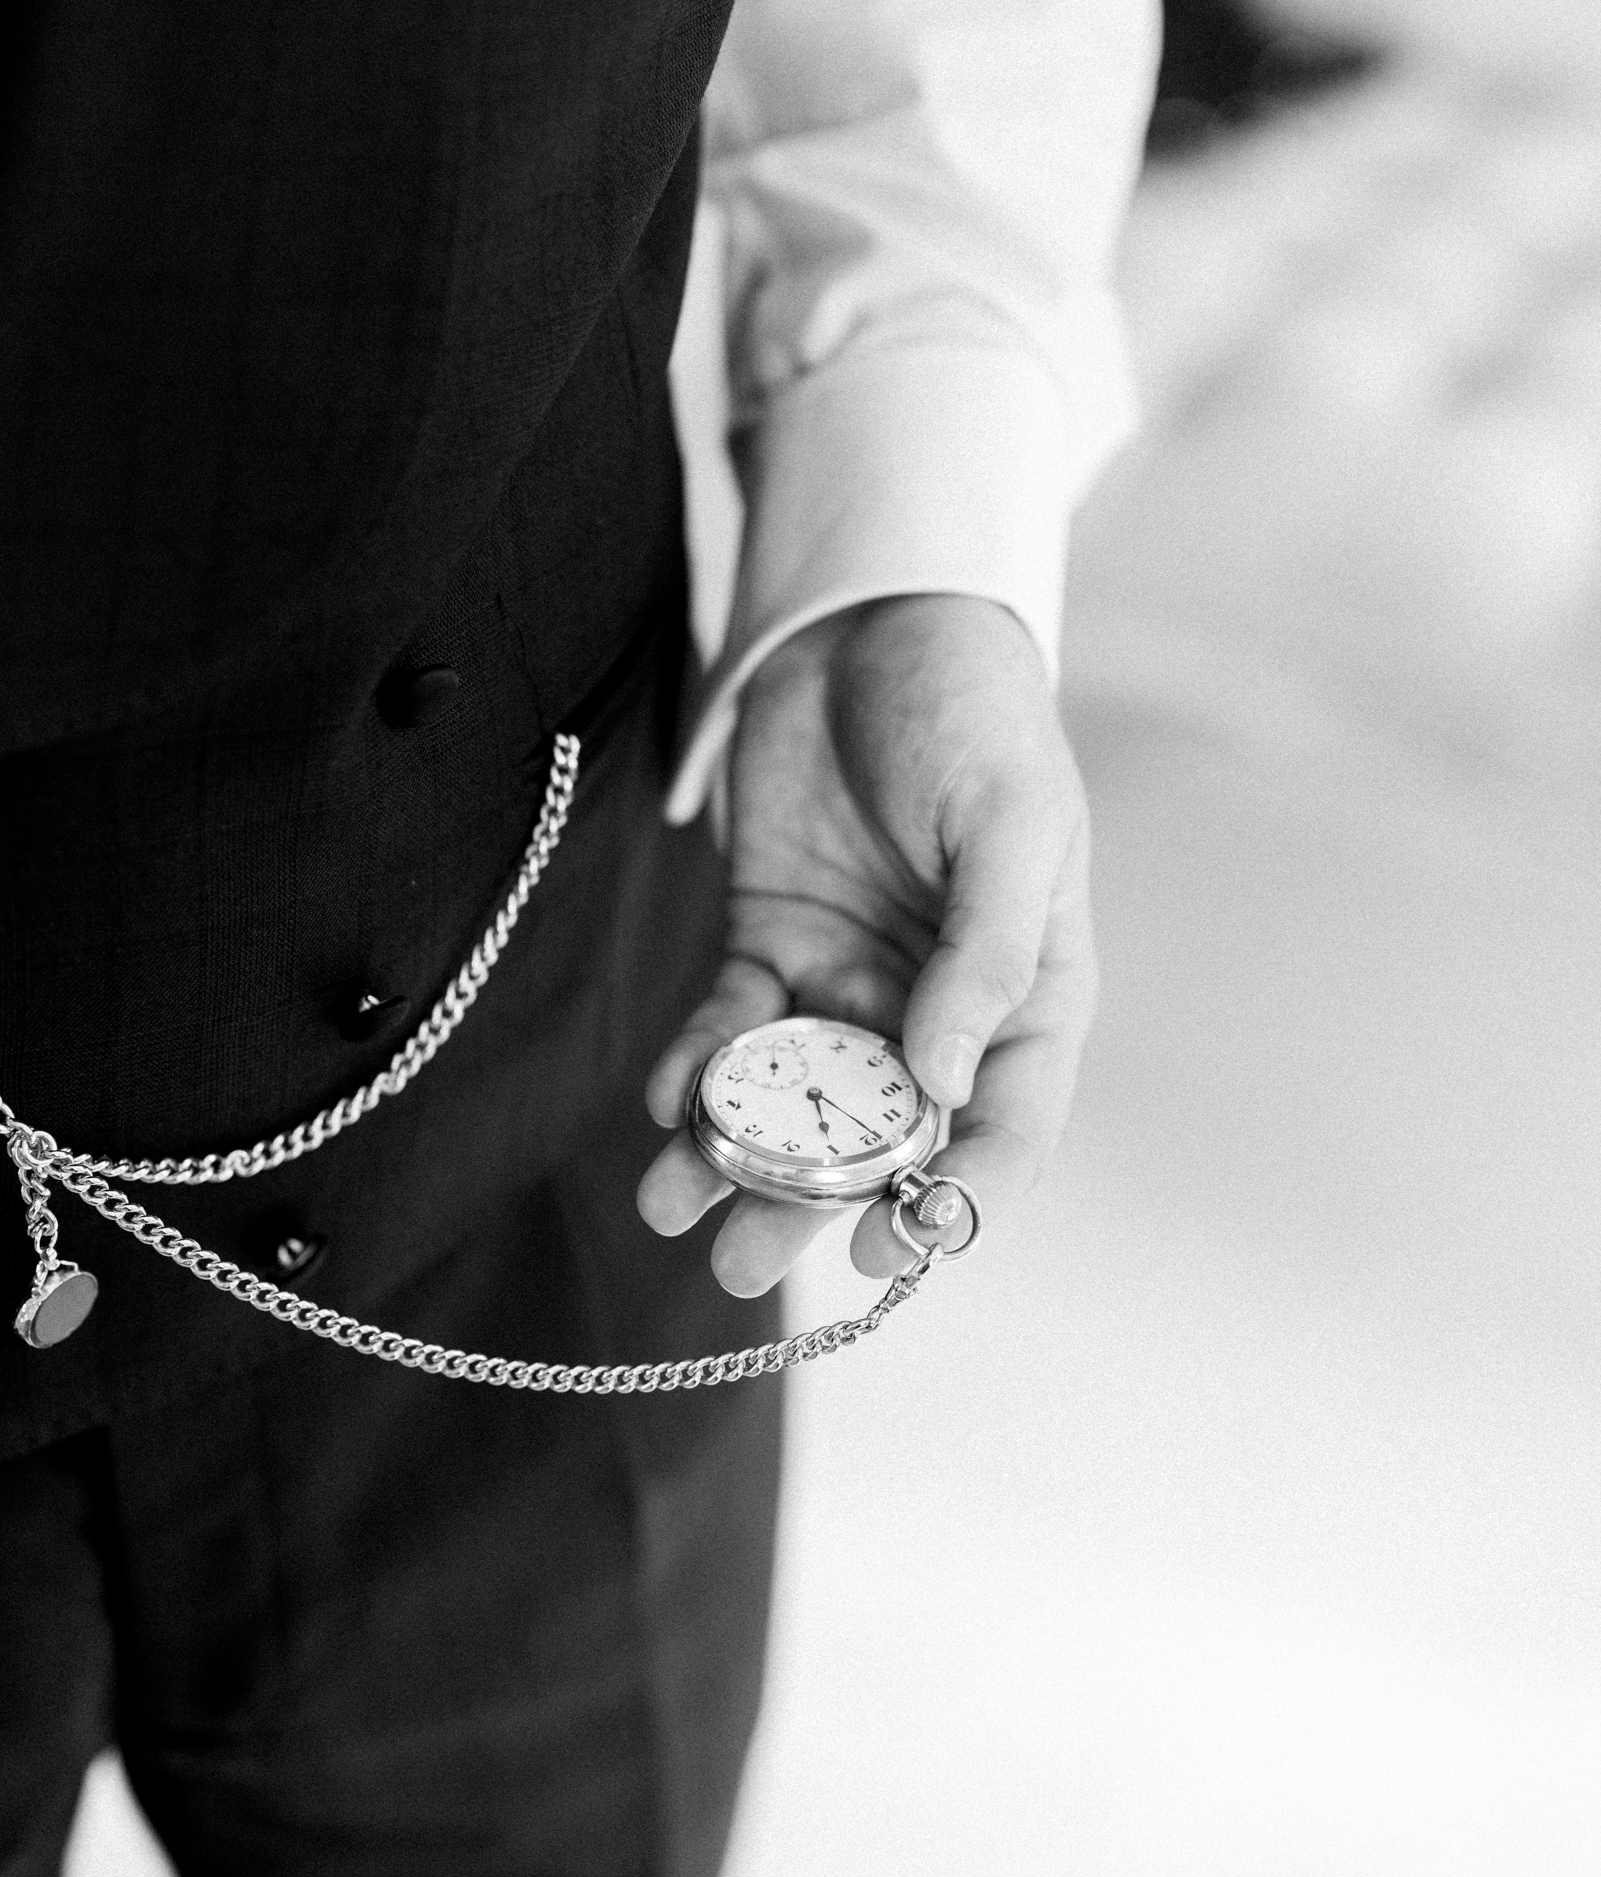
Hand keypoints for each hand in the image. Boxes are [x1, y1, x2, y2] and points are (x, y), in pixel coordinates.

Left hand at [635, 592, 1097, 1293]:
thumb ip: (986, 953)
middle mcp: (939, 1006)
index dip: (953, 1197)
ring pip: (798, 1100)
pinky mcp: (772, 943)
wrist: (870, 614)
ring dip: (737, 1156)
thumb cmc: (974, 708)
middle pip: (882, 1135)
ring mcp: (852, 978)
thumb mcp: (1010, 820)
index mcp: (1031, 991)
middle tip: (743, 1261)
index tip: (889, 1246)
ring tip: (672, 1204)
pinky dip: (699, 1068)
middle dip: (812, 1201)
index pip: (1007, 1124)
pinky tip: (665, 1099)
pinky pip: (734, 1028)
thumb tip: (942, 1079)